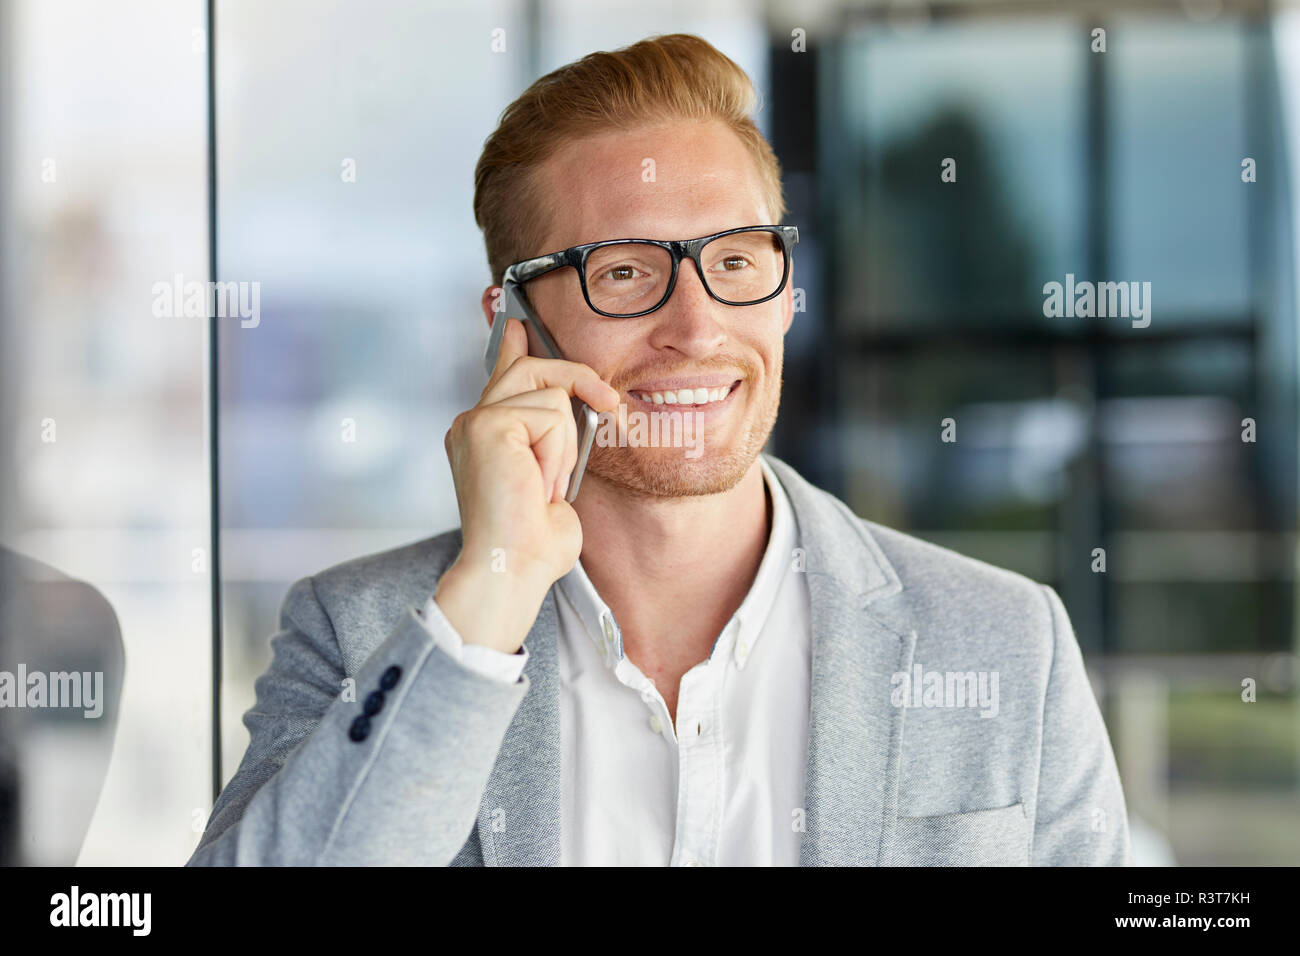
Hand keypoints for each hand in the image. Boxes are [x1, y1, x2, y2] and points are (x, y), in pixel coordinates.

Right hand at [435, 317, 618, 653]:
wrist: (512, 568)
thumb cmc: (532, 540)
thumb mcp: (552, 481)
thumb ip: (553, 441)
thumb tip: (578, 407)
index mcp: (483, 436)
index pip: (501, 373)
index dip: (510, 344)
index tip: (513, 317)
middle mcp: (472, 423)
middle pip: (532, 368)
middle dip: (577, 381)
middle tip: (606, 404)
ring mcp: (476, 421)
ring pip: (551, 395)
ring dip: (564, 447)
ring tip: (544, 486)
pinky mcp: (488, 425)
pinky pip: (551, 415)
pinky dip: (557, 453)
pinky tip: (538, 484)